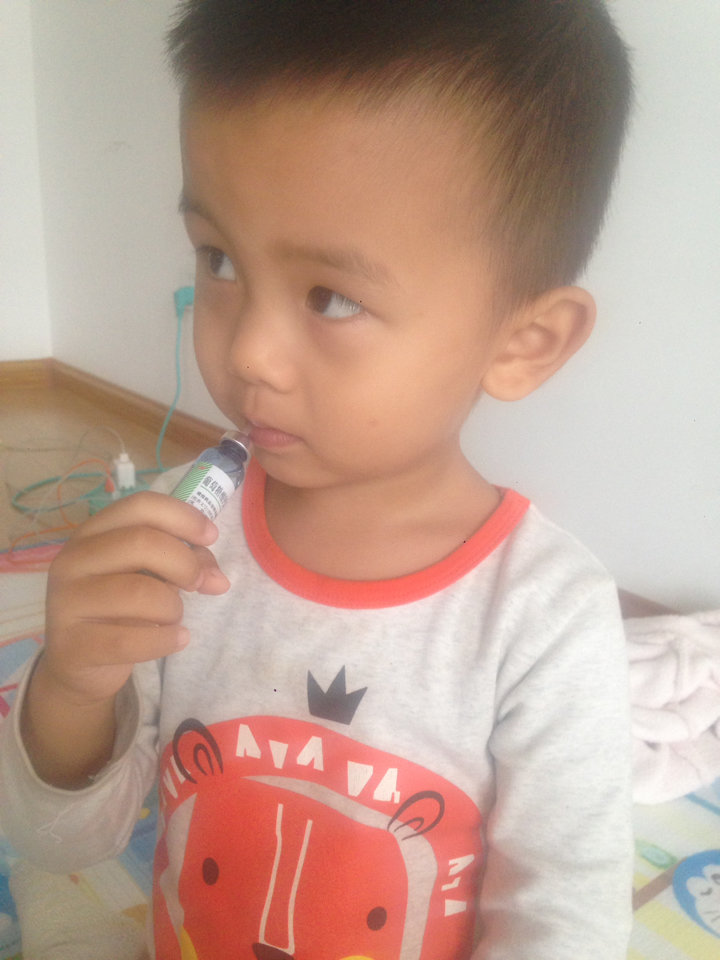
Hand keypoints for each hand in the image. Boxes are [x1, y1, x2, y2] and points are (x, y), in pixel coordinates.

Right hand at [42, 491, 228, 706]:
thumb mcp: (151, 577)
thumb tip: (218, 579)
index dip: (183, 517)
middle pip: (142, 543)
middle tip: (197, 584)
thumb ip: (185, 564)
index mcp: (92, 533)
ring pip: (140, 593)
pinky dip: (166, 640)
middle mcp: (73, 560)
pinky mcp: (73, 644)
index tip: (211, 536)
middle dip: (184, 563)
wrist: (78, 663)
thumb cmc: (120, 610)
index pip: (140, 506)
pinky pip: (131, 640)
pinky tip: (177, 639)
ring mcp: (67, 602)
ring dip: (173, 607)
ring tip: (174, 617)